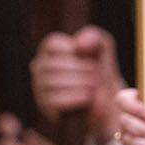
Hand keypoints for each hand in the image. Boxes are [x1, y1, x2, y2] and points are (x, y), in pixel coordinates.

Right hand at [30, 26, 124, 144]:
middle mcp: (39, 68)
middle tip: (96, 75)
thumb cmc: (99, 71)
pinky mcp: (46, 107)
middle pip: (54, 64)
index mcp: (49, 51)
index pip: (52, 44)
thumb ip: (94, 37)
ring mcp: (39, 88)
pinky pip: (56, 101)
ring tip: (93, 86)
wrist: (105, 102)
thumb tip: (79, 45)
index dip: (74, 51)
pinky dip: (76, 98)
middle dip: (82, 69)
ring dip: (82, 84)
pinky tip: (87, 98)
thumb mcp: (102, 48)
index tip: (87, 58)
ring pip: (54, 83)